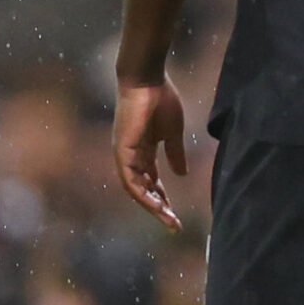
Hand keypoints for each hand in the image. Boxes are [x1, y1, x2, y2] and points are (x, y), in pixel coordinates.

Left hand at [114, 78, 188, 228]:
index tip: (176, 214)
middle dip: (159, 208)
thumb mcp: (173, 133)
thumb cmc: (160, 100)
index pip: (152, 182)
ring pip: (135, 189)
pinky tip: (154, 204)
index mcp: (143, 151)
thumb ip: (175, 154)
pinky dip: (141, 193)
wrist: (147, 79)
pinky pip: (129, 179)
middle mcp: (130, 157)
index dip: (164, 198)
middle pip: (144, 189)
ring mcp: (124, 154)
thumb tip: (181, 174)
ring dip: (151, 205)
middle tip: (174, 225)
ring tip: (167, 218)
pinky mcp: (122, 150)